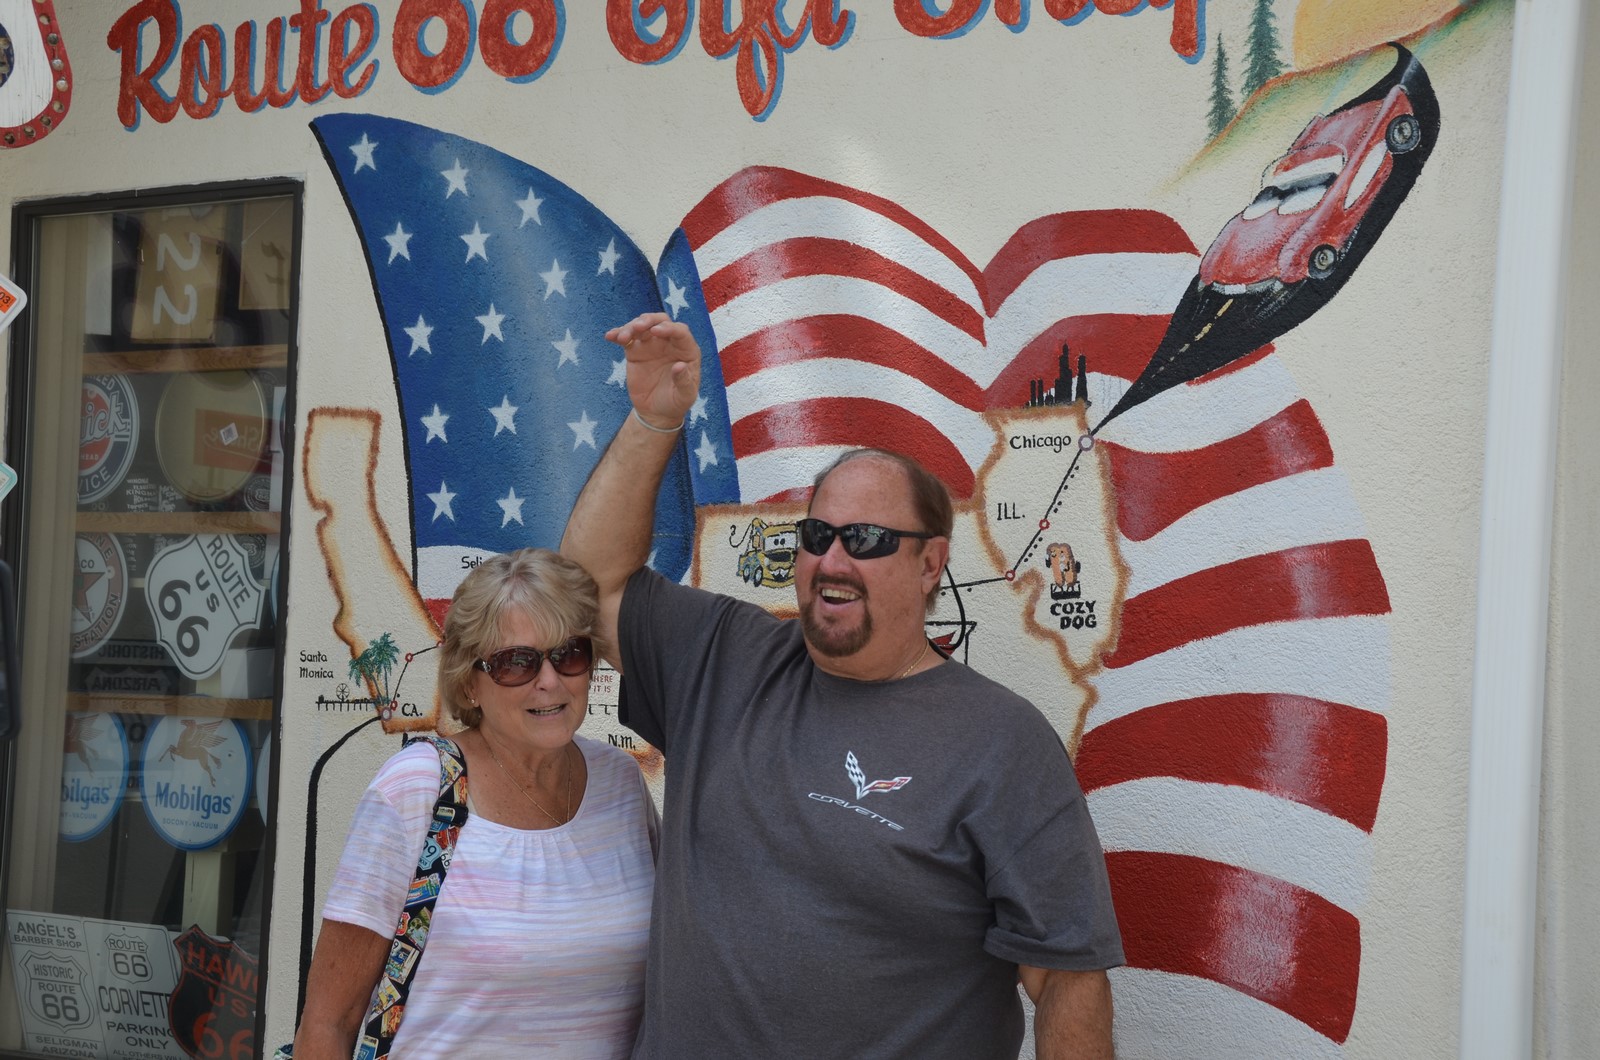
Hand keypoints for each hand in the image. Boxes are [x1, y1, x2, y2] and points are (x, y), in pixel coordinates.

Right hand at [605, 312, 700, 428]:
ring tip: (622, 337)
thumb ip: (684, 381)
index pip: (680, 331)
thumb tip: (679, 366)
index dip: (669, 328)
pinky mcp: (635, 351)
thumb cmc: (676, 402)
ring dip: (631, 326)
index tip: (655, 331)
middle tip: (638, 326)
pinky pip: (626, 338)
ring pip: (642, 327)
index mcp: (686, 350)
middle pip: (660, 321)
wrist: (656, 412)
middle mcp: (669, 343)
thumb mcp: (685, 396)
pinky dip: (618, 334)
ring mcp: (651, 345)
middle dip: (649, 320)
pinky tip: (610, 336)